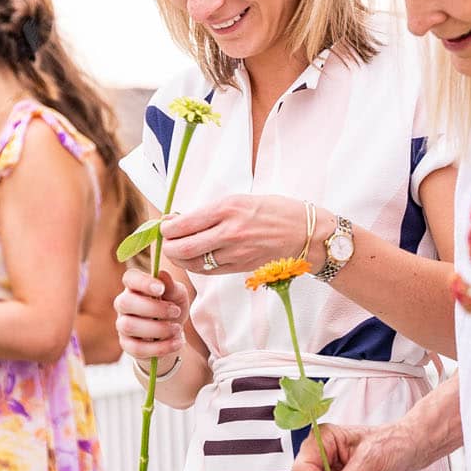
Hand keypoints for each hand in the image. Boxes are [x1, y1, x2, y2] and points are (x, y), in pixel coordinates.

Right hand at [113, 268, 190, 360]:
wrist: (174, 335)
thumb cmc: (173, 308)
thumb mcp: (178, 296)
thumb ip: (172, 287)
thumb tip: (162, 274)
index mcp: (135, 287)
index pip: (130, 278)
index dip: (143, 282)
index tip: (161, 289)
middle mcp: (124, 304)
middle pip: (125, 302)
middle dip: (153, 308)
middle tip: (176, 312)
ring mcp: (122, 325)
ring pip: (129, 326)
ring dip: (157, 328)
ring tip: (176, 329)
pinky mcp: (126, 344)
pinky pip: (137, 348)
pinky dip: (160, 347)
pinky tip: (176, 342)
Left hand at [160, 195, 314, 274]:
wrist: (306, 234)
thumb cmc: (275, 211)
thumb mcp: (242, 199)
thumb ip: (211, 211)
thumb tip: (180, 219)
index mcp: (228, 208)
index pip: (185, 224)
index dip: (167, 228)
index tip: (164, 225)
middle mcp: (229, 231)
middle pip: (184, 247)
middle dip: (168, 246)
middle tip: (166, 241)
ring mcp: (235, 252)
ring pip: (194, 262)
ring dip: (180, 258)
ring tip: (178, 250)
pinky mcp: (240, 267)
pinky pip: (209, 270)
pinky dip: (196, 266)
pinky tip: (195, 258)